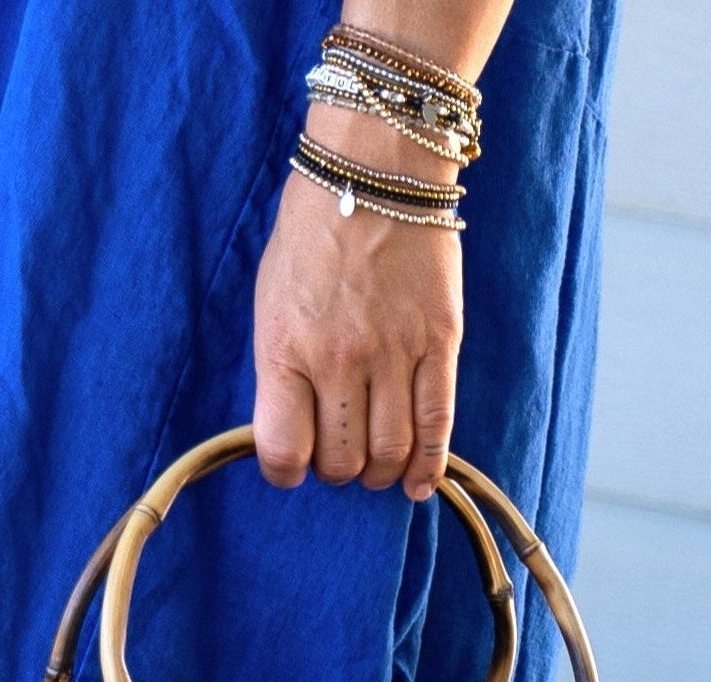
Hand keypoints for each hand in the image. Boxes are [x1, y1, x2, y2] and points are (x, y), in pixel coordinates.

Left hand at [252, 121, 463, 500]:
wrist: (375, 169)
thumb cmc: (313, 233)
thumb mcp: (270, 301)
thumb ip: (280, 369)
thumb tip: (295, 430)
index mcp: (286, 349)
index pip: (283, 451)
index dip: (285, 473)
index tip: (291, 467)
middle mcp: (339, 360)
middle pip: (340, 461)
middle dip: (336, 470)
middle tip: (337, 453)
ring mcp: (394, 355)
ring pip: (389, 453)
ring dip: (379, 472)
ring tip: (374, 463)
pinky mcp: (440, 346)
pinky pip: (437, 427)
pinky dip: (428, 467)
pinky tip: (418, 484)